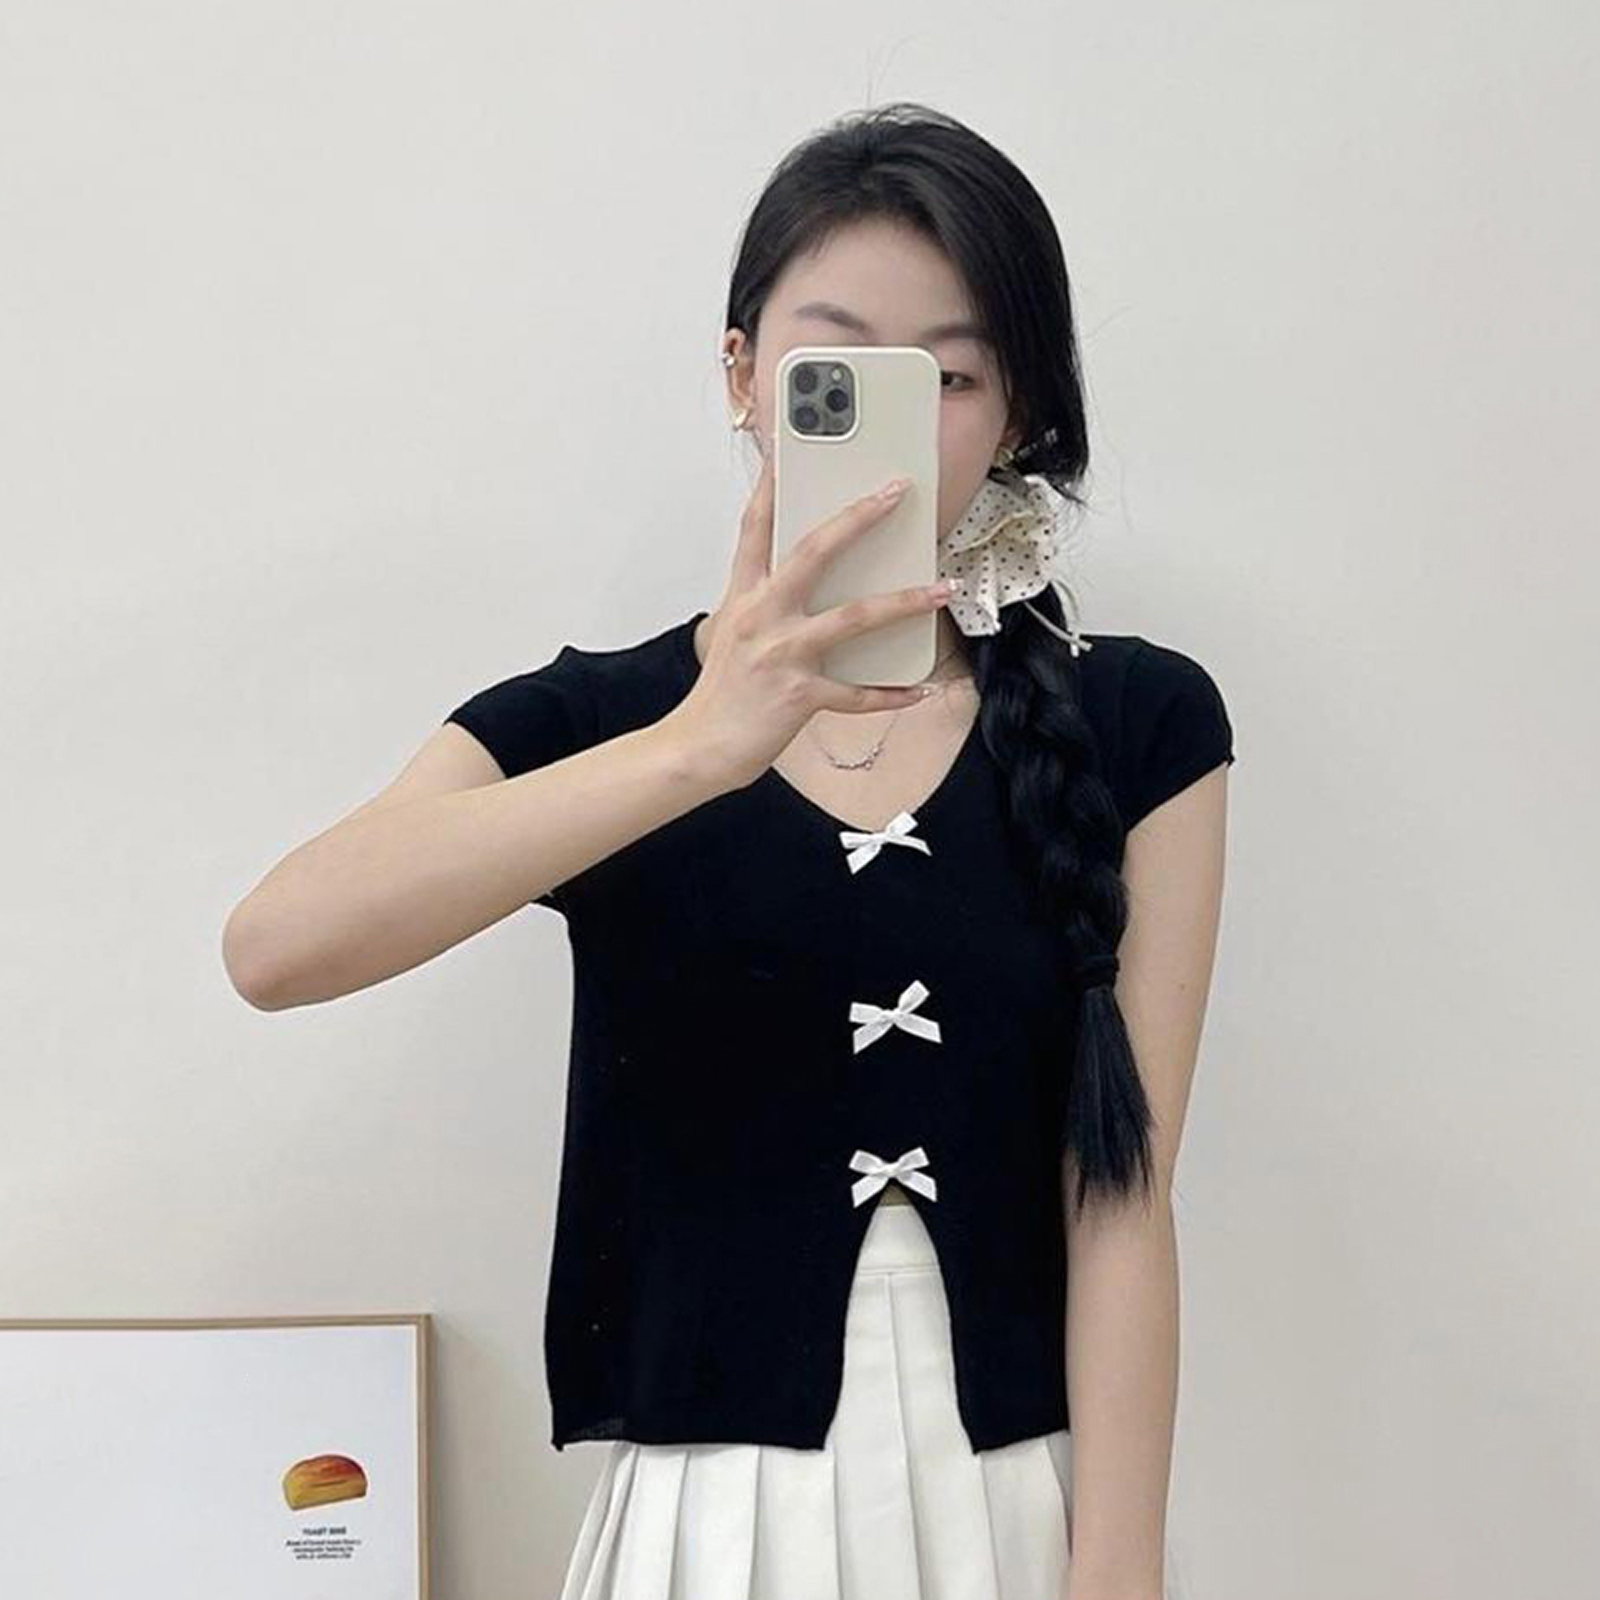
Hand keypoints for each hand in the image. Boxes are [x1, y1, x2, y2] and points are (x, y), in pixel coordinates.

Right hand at [666, 444, 956, 791]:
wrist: (698, 748)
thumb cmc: (722, 694)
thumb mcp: (734, 635)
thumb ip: (768, 605)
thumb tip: (820, 586)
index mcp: (743, 597)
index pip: (756, 528)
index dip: (772, 484)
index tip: (790, 448)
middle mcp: (761, 617)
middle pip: (814, 552)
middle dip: (858, 518)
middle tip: (895, 491)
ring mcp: (781, 655)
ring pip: (853, 618)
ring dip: (904, 601)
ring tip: (941, 589)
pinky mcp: (799, 696)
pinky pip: (858, 694)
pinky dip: (893, 693)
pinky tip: (921, 689)